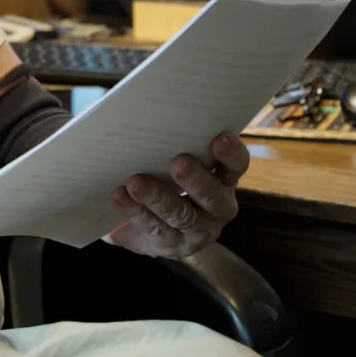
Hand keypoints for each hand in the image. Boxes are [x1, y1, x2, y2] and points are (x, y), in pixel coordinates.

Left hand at [106, 132, 248, 258]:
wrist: (142, 221)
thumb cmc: (162, 176)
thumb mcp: (169, 158)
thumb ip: (169, 141)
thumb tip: (145, 111)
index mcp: (223, 179)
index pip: (236, 166)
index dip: (231, 153)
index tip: (219, 137)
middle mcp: (217, 208)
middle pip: (213, 196)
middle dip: (196, 179)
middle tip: (178, 162)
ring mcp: (196, 231)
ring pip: (182, 216)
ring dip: (158, 198)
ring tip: (135, 183)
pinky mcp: (171, 245)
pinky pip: (155, 229)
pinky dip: (135, 212)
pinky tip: (119, 197)